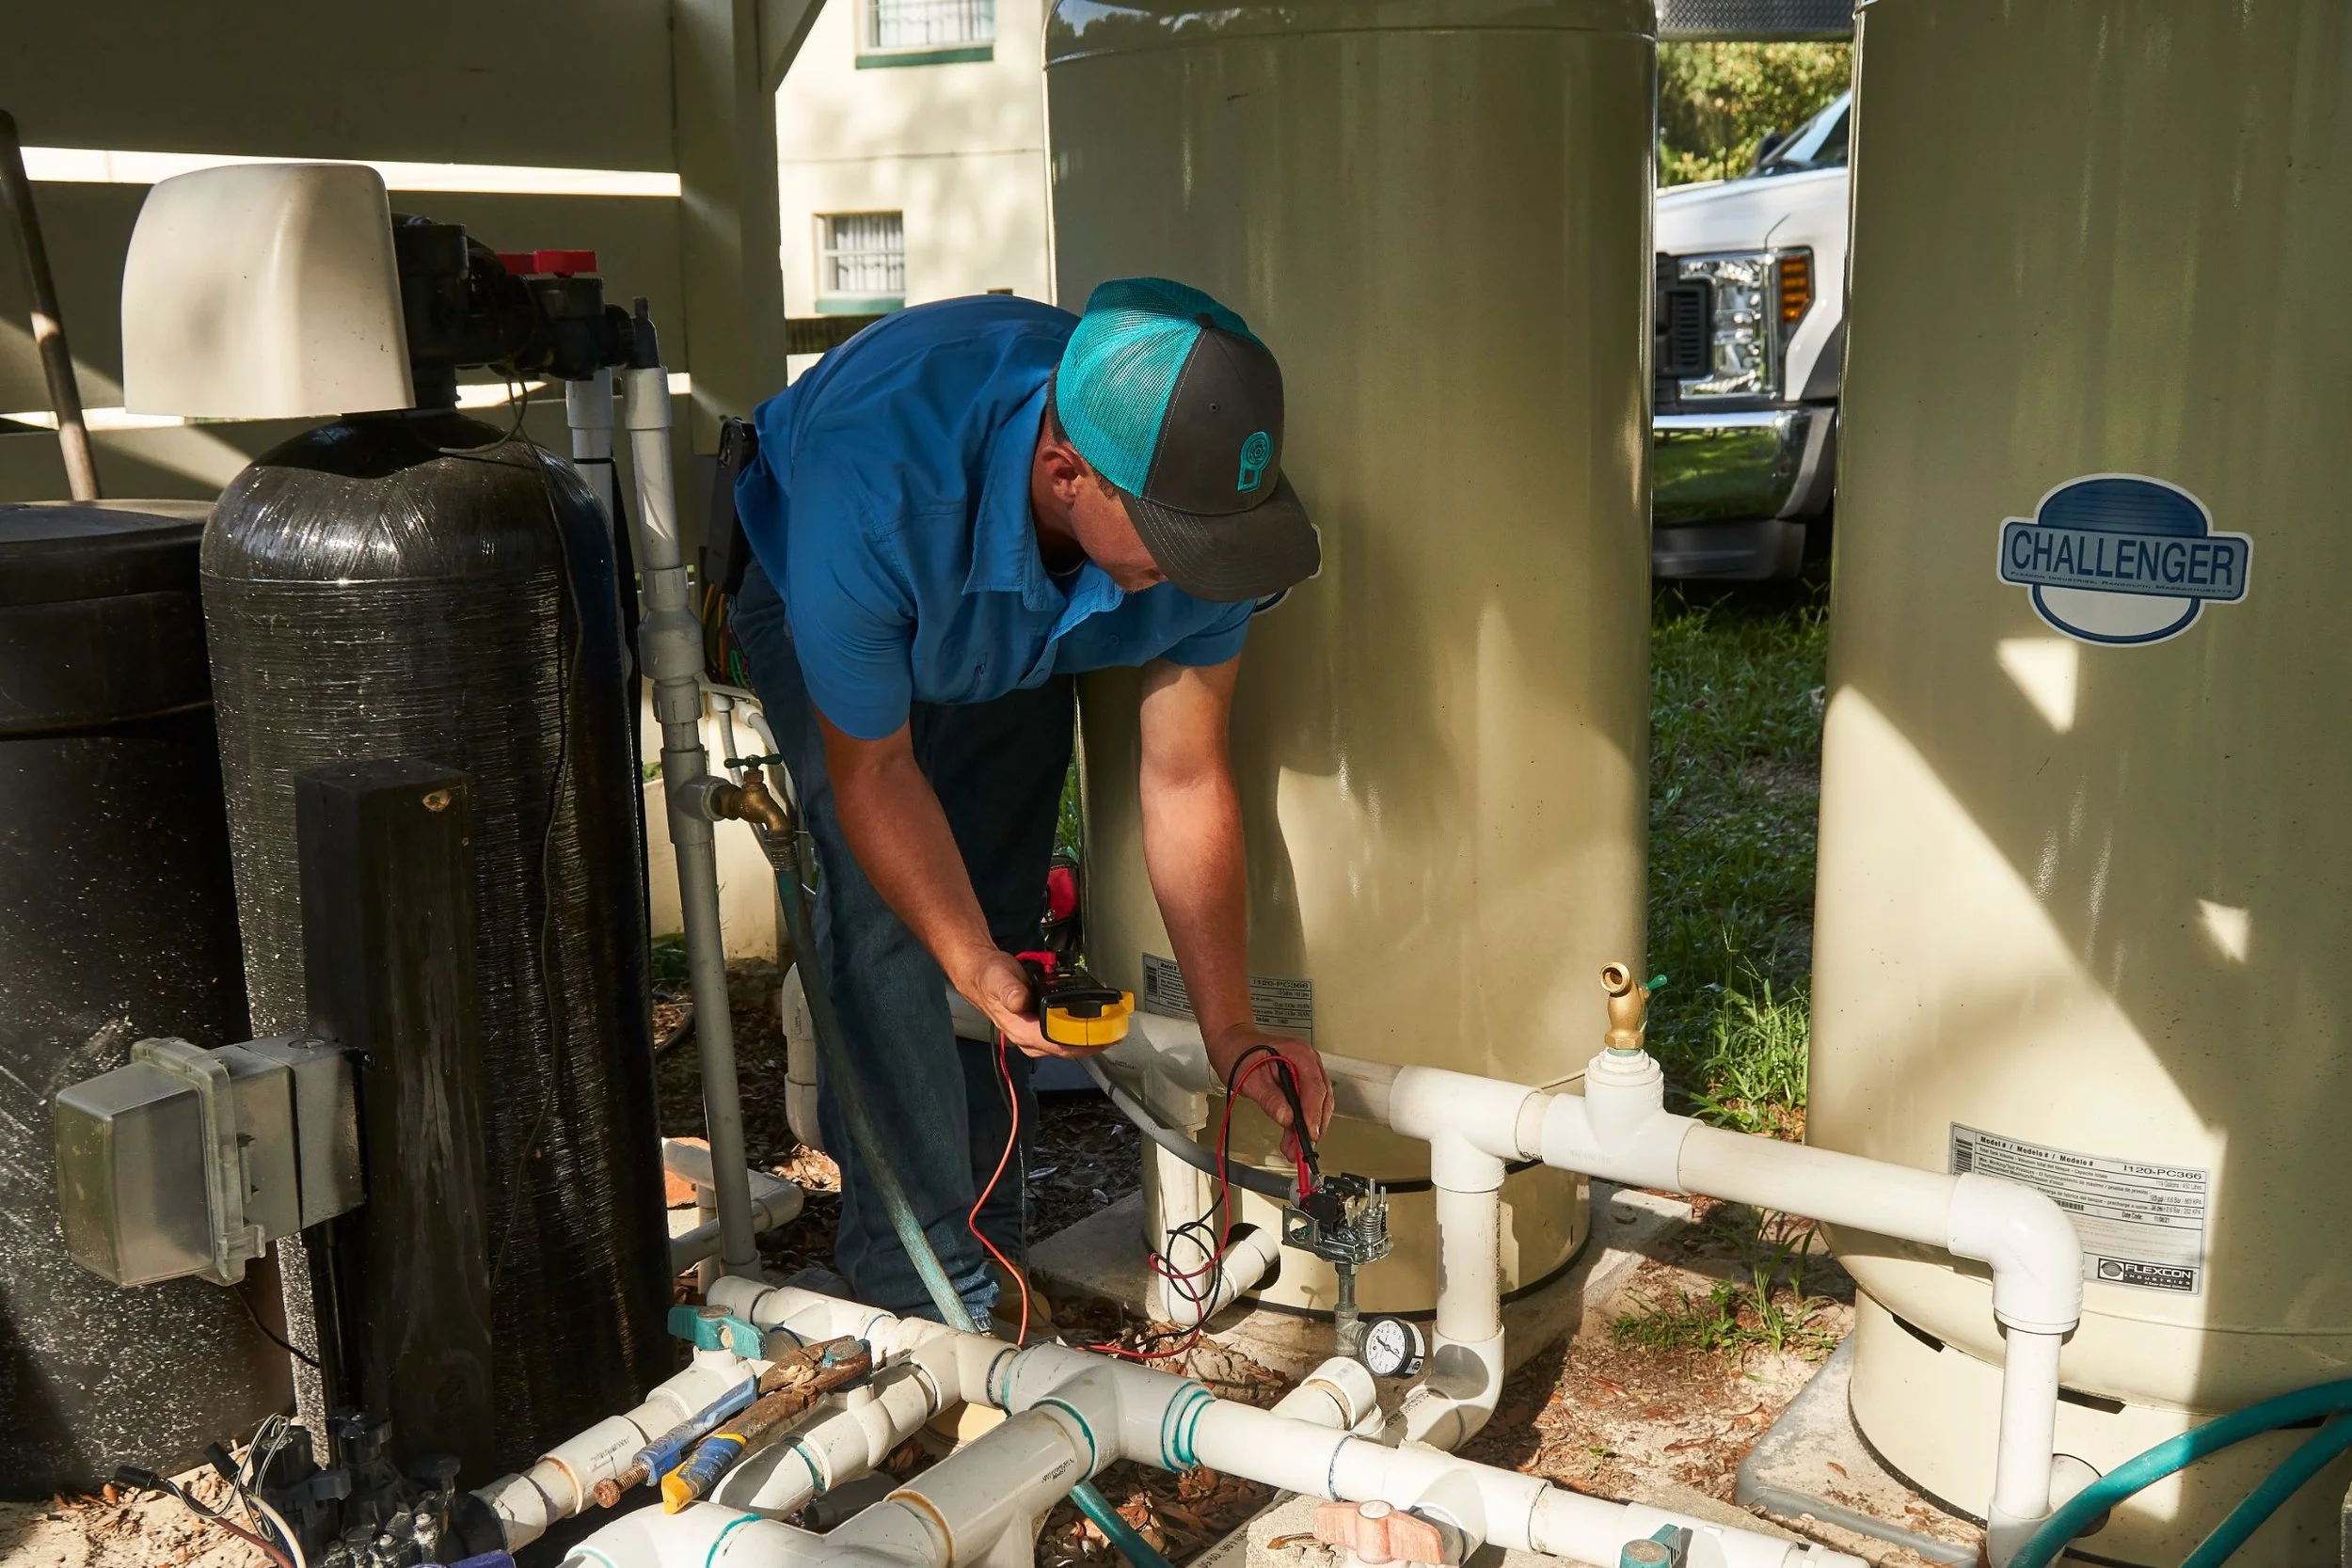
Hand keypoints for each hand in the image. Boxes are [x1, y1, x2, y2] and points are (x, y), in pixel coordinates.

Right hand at [956, 948, 1103, 1060]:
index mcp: (1021, 1030)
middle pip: (1068, 1049)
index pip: (1056, 1045)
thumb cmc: (990, 978)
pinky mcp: (1041, 1027)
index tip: (1103, 1036)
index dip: (1082, 1043)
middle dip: (1094, 1043)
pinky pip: (1066, 1033)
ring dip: (1091, 1037)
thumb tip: (1019, 1000)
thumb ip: (1008, 989)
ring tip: (1112, 1027)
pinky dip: (1083, 1026)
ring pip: (1069, 1044)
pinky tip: (1096, 1017)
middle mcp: (1030, 1038)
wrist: (983, 975)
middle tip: (1116, 1033)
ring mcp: (1036, 1034)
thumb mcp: (997, 979)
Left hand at [1206, 1028, 1333, 1159]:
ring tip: (1295, 1149)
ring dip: (1308, 1128)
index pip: (1315, 1088)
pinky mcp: (1301, 1080)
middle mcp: (1308, 1061)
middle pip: (1322, 1098)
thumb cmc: (1238, 1052)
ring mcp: (1306, 1070)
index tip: (1309, 1134)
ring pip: (1318, 1104)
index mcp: (1299, 1055)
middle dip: (1313, 1126)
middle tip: (1302, 1148)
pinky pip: (1308, 1103)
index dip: (1313, 1115)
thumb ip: (1269, 1098)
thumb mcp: (1249, 1078)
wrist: (1231, 1041)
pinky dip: (1301, 1122)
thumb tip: (1286, 1117)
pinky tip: (1294, 1137)